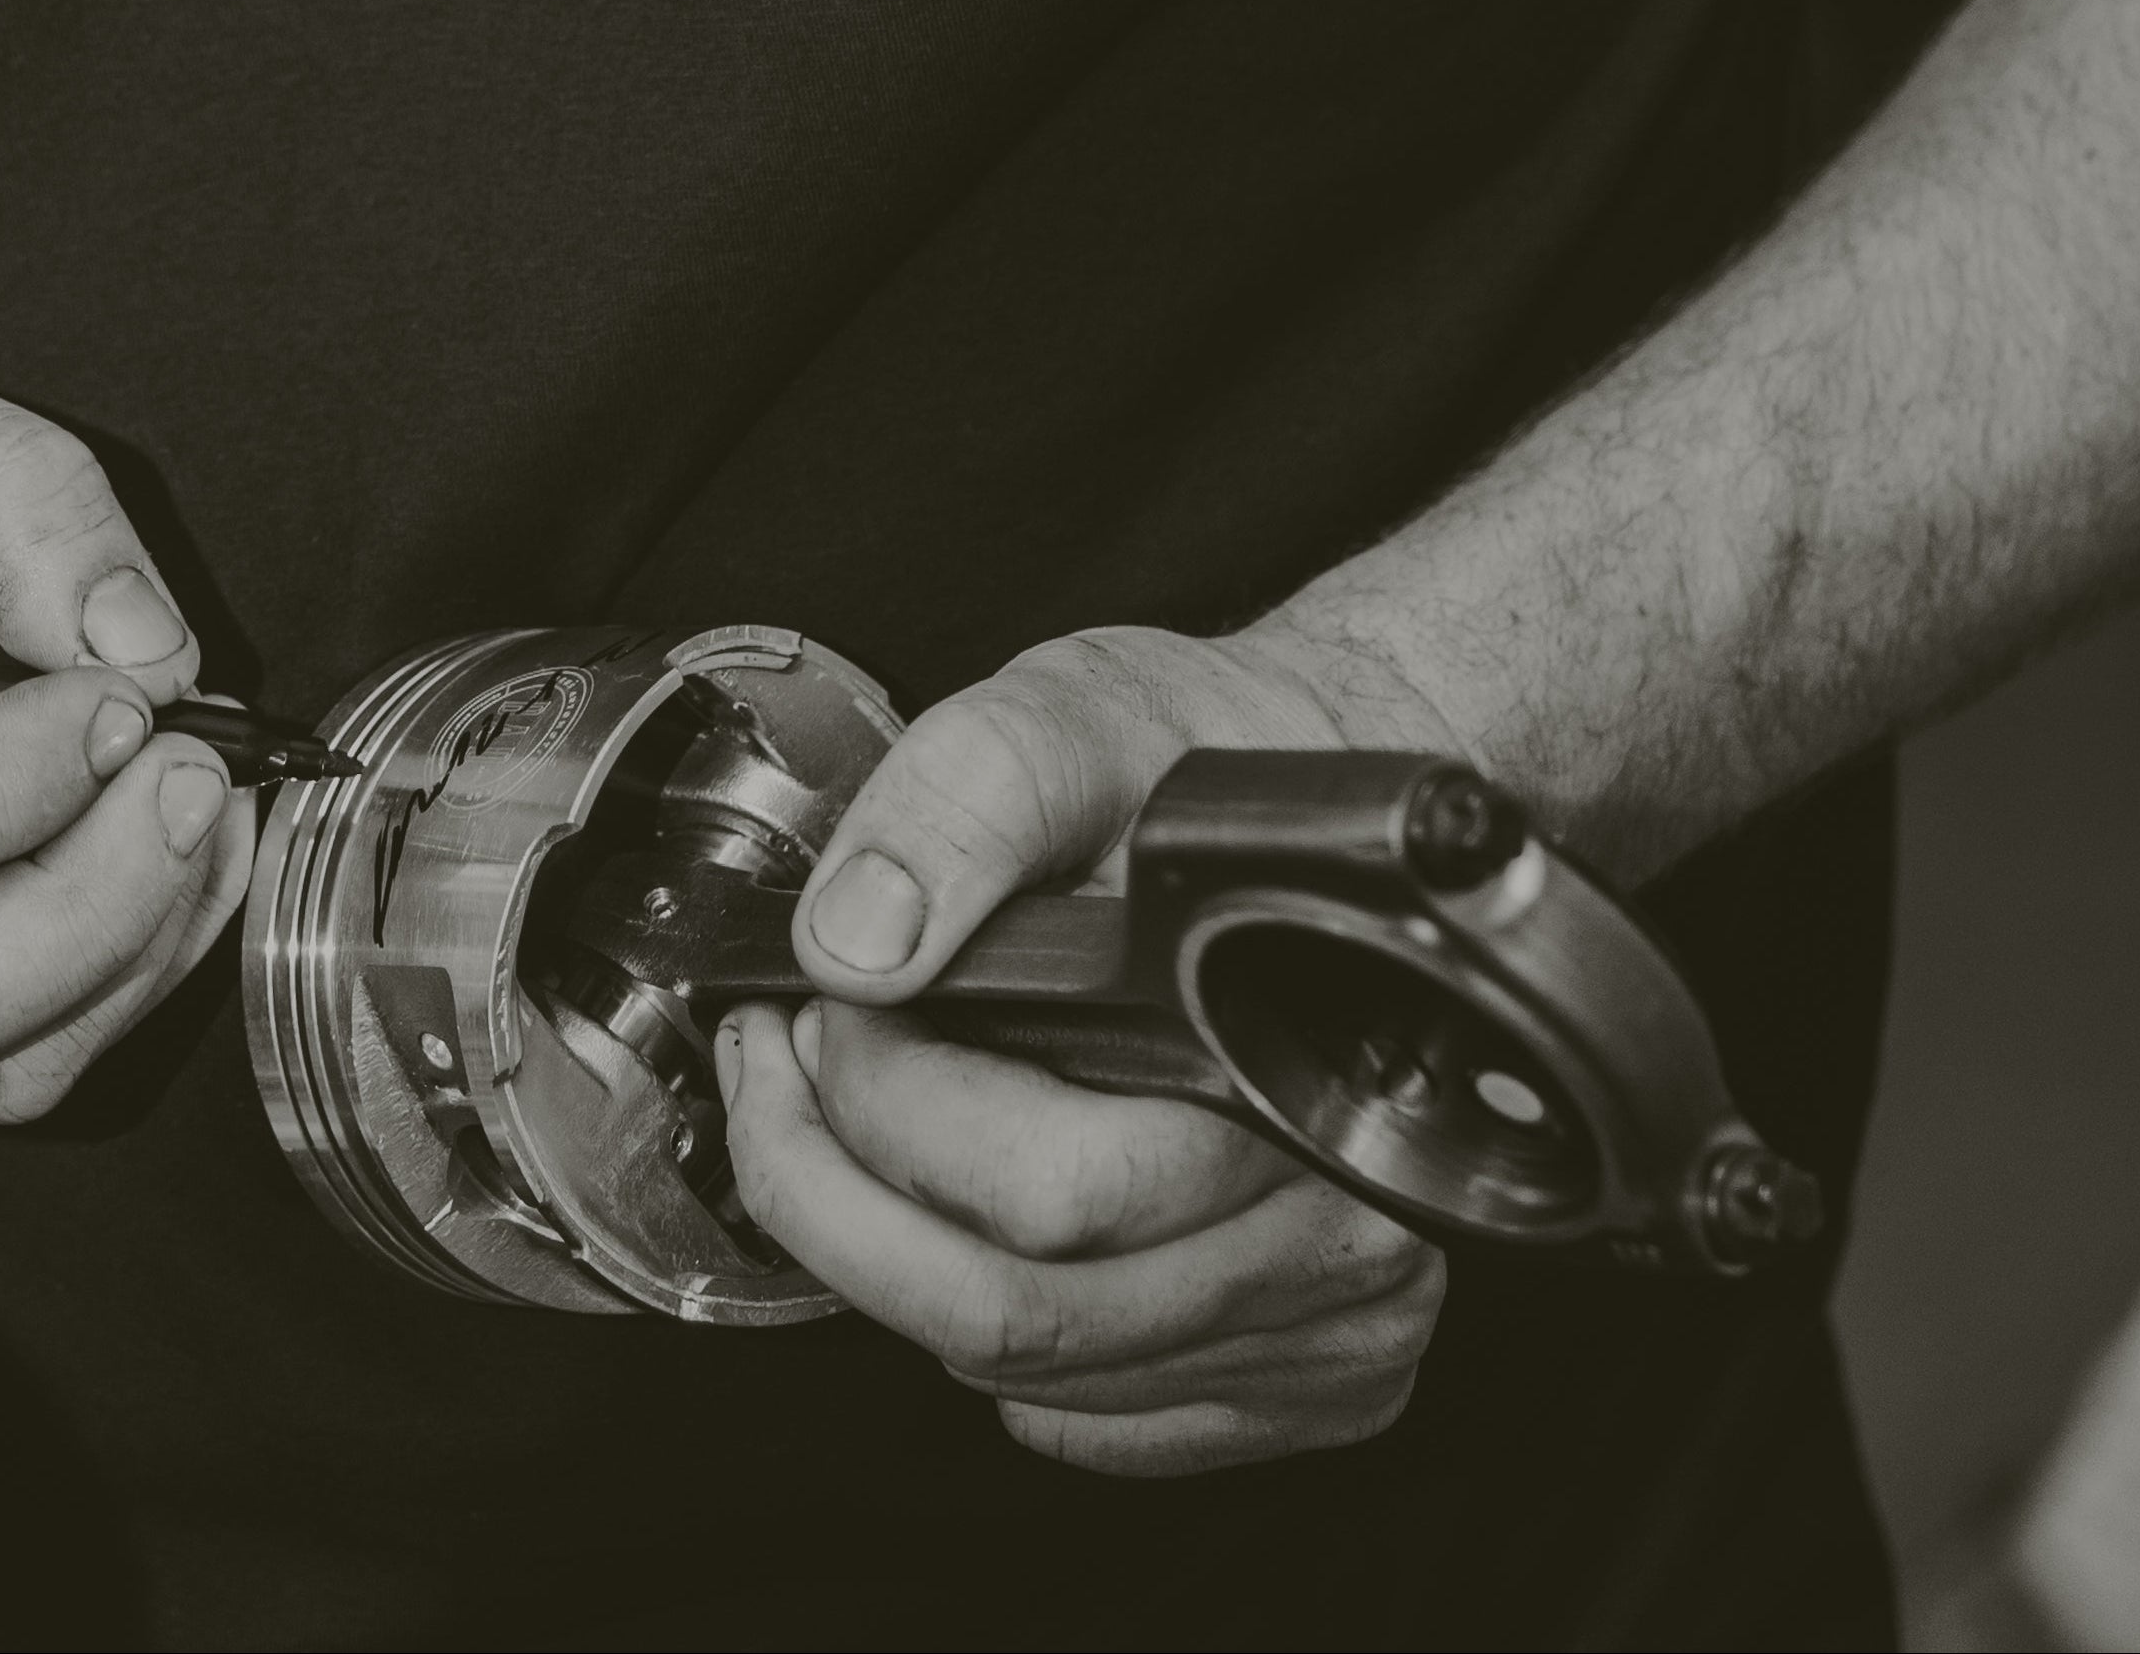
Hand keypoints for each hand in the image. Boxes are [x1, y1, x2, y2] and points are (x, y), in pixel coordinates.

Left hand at [715, 623, 1465, 1475]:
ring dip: (896, 1257)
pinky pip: (1097, 1420)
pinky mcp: (1317, 1371)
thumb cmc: (1212, 766)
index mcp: (1289, 1067)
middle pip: (1014, 1311)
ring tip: (868, 1120)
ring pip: (1036, 1374)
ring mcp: (1340, 1313)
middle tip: (795, 1071)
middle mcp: (1344, 1218)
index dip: (875, 1103)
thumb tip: (862, 942)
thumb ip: (961, 804)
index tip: (814, 1015)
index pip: (1043, 1191)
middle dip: (838, 1189)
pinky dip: (991, 1335)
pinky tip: (972, 1216)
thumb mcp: (1067, 718)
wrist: (1327, 799)